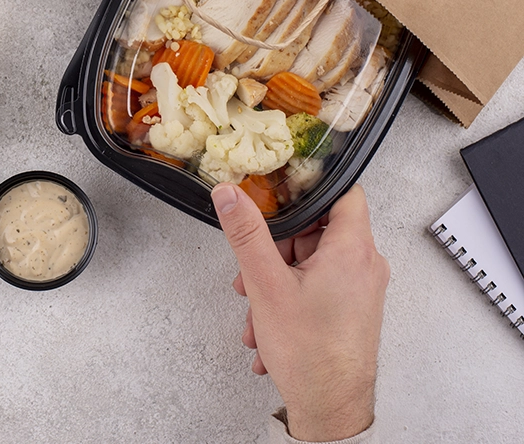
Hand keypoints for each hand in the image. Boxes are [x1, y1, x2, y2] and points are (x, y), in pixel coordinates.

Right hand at [212, 184, 388, 441]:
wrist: (331, 409)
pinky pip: (316, 288)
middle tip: (251, 268)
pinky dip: (288, 299)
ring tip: (255, 309)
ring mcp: (359, 289)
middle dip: (275, 248)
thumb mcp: (266, 284)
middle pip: (316, 230)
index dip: (310, 186)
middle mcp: (364, 266)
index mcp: (352, 249)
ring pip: (310, 263)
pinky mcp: (351, 309)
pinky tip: (266, 327)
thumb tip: (230, 195)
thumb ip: (246, 234)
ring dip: (275, 280)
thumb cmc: (311, 354)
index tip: (280, 190)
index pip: (344, 192)